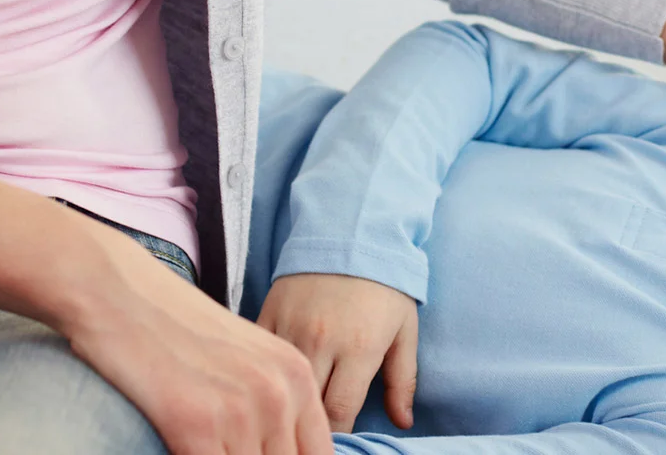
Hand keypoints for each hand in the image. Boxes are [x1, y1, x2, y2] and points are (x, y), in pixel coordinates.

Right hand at [58, 223, 334, 454]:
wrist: (115, 289)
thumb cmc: (172, 324)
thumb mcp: (244, 357)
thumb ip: (271, 403)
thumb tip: (277, 448)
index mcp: (298, 376)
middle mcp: (280, 393)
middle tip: (224, 449)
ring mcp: (242, 410)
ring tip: (200, 446)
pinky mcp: (196, 424)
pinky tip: (179, 450)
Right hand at [257, 273, 418, 432]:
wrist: (352, 231)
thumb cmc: (384, 287)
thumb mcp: (404, 331)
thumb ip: (402, 380)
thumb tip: (404, 423)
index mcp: (359, 348)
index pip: (340, 413)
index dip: (338, 434)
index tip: (337, 441)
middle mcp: (322, 341)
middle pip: (308, 402)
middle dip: (313, 421)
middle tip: (316, 427)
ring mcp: (291, 326)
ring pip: (280, 381)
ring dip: (288, 398)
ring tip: (294, 407)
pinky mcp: (269, 313)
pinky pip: (261, 354)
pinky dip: (265, 370)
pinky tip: (271, 379)